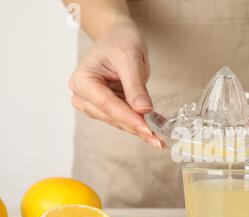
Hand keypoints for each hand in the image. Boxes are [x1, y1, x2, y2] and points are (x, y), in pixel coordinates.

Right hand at [69, 17, 162, 147]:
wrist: (119, 38)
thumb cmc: (120, 42)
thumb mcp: (130, 58)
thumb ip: (135, 86)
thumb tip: (143, 110)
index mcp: (83, 81)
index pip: (108, 105)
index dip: (130, 119)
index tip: (148, 131)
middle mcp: (83, 96)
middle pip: (114, 117)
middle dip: (138, 128)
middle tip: (160, 141)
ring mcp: (94, 104)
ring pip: (120, 122)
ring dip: (141, 130)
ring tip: (161, 140)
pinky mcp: (107, 109)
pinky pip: (125, 119)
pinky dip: (141, 124)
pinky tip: (157, 132)